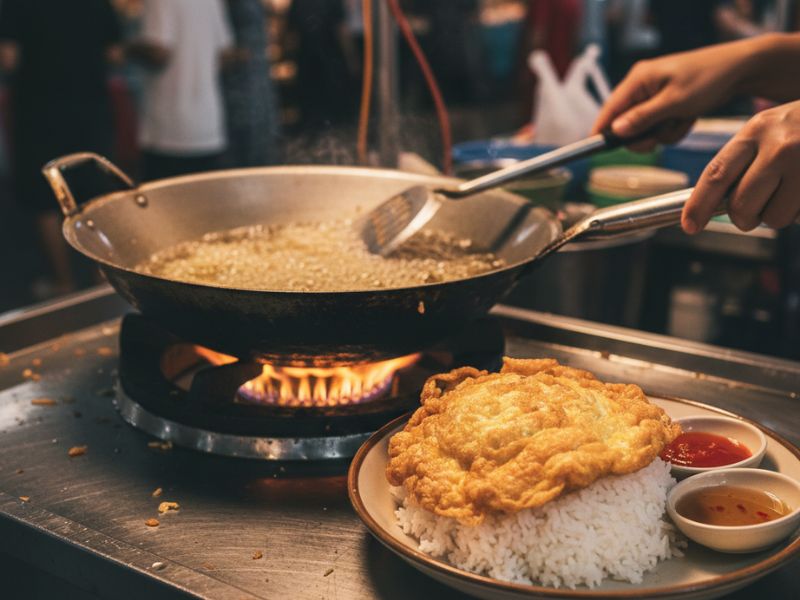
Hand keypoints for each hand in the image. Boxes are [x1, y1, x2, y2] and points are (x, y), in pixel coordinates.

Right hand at [593, 41, 757, 149]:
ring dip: (663, 132)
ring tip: (682, 120)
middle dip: (643, 135)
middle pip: (626, 124)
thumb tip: (615, 131)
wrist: (740, 70)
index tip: (596, 149)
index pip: (609, 109)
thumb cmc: (708, 78)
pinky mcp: (666, 104)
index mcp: (638, 80)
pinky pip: (661, 127)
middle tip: (656, 139)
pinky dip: (673, 128)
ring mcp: (655, 96)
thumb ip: (642, 118)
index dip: (601, 130)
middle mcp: (642, 87)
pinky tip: (688, 118)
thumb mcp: (674, 102)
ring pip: (646, 129)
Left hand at [683, 101, 799, 233]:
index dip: (698, 205)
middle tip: (758, 209)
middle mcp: (780, 145)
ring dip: (780, 215)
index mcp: (756, 131)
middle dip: (746, 217)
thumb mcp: (769, 131)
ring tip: (792, 191)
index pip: (716, 174)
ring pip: (775, 218)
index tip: (689, 225)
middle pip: (743, 206)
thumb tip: (711, 204)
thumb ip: (742, 163)